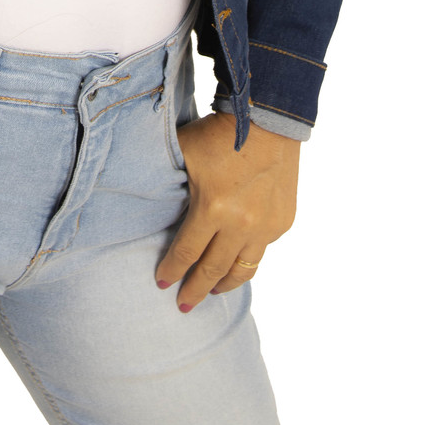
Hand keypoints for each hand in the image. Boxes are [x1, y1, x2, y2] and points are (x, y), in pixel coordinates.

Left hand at [156, 113, 298, 310]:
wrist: (268, 119)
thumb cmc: (219, 133)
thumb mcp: (183, 152)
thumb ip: (167, 180)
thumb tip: (142, 193)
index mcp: (212, 209)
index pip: (186, 252)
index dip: (172, 270)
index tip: (162, 283)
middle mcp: (241, 225)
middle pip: (213, 270)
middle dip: (195, 291)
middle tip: (184, 305)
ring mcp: (266, 227)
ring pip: (243, 269)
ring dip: (224, 284)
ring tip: (213, 291)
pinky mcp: (282, 222)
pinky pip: (262, 249)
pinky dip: (247, 258)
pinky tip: (236, 261)